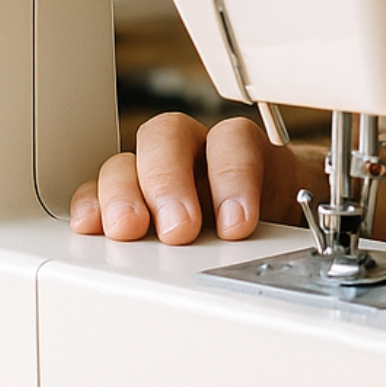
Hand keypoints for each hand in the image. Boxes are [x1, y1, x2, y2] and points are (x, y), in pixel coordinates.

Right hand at [69, 113, 300, 243]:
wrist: (275, 223)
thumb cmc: (281, 214)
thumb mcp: (294, 218)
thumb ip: (286, 225)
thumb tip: (284, 249)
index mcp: (244, 149)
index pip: (232, 140)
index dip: (232, 177)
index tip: (236, 225)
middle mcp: (195, 152)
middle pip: (168, 137)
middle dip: (169, 183)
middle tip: (179, 229)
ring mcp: (154, 172)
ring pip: (127, 160)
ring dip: (123, 195)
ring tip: (128, 230)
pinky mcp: (124, 199)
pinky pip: (97, 190)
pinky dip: (91, 205)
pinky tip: (91, 225)